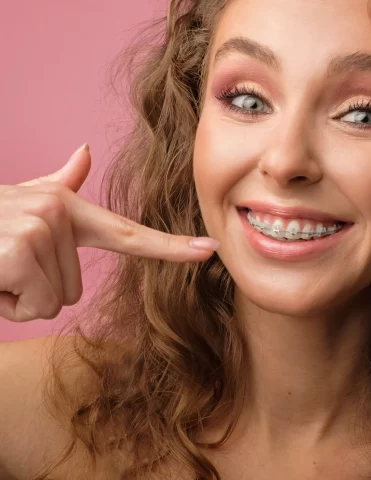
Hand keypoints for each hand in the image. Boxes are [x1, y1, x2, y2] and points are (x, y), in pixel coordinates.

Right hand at [0, 144, 218, 321]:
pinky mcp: (16, 250)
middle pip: (74, 288)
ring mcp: (39, 230)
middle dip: (35, 287)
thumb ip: (60, 183)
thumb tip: (85, 151)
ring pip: (52, 301)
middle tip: (4, 262)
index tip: (209, 251)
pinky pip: (31, 306)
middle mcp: (58, 213)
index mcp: (68, 209)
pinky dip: (5, 303)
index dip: (172, 247)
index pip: (130, 234)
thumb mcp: (23, 203)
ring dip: (18, 295)